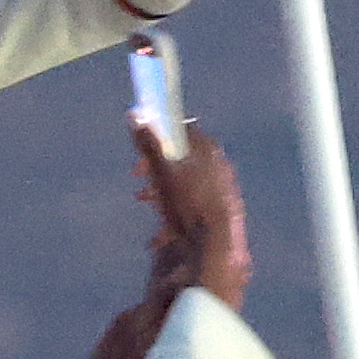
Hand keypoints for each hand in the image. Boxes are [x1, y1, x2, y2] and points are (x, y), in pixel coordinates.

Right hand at [135, 122, 250, 314]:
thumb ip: (148, 143)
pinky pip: (195, 207)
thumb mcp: (162, 170)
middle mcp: (219, 164)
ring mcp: (223, 189)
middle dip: (157, 171)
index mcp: (207, 148)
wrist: (216, 245)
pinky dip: (176, 215)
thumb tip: (134, 114)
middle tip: (140, 183)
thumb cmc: (188, 203)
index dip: (157, 138)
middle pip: (182, 159)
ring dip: (163, 193)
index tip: (140, 156)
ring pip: (186, 184)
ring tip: (149, 205)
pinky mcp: (223, 212)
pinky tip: (162, 235)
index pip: (180, 129)